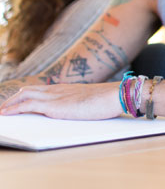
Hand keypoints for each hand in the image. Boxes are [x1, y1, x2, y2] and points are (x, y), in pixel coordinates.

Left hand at [0, 82, 121, 119]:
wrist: (115, 95)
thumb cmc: (108, 100)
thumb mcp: (90, 101)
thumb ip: (80, 104)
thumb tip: (80, 110)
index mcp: (66, 89)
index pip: (40, 89)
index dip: (26, 95)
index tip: (18, 102)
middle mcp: (58, 89)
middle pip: (28, 90)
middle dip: (13, 99)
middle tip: (5, 108)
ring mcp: (55, 96)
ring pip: (24, 95)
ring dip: (9, 104)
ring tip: (1, 112)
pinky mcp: (54, 106)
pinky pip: (27, 105)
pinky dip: (13, 108)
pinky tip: (5, 114)